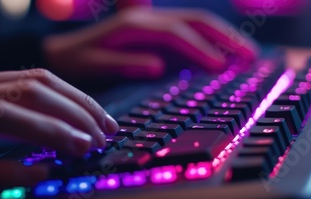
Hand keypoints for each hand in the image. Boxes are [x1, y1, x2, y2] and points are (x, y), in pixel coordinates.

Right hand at [0, 69, 118, 198]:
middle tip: (102, 135)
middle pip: (22, 91)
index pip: (29, 80)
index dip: (74, 98)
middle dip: (72, 111)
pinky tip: (35, 176)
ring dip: (48, 131)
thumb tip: (46, 126)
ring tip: (81, 148)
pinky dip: (2, 169)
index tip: (102, 120)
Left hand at [44, 7, 258, 79]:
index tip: (221, 67)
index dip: (200, 49)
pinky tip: (222, 55)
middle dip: (225, 37)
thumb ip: (122, 62)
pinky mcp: (153, 33)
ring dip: (222, 37)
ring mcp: (151, 24)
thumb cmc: (74, 60)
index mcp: (133, 26)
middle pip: (194, 21)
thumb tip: (157, 65)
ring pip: (195, 24)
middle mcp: (146, 19)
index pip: (176, 33)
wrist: (60, 50)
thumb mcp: (91, 64)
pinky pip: (187, 33)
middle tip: (250, 56)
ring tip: (246, 54)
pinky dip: (208, 42)